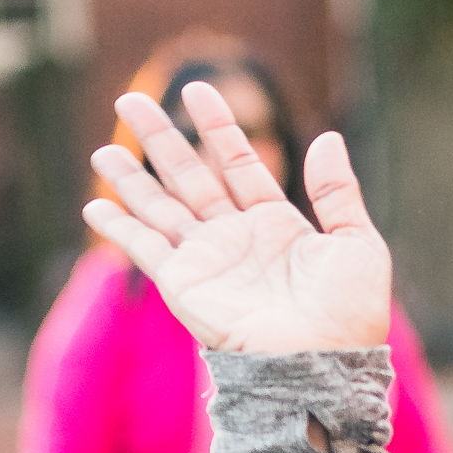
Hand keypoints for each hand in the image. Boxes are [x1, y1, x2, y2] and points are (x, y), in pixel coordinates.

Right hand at [81, 83, 391, 354]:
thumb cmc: (348, 315)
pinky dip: (120, 229)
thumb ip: (338, 192)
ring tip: (103, 149)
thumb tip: (328, 138)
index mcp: (277, 224)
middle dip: (161, 138)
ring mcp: (208, 261)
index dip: (219, 126)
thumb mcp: (357, 243)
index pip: (239, 162)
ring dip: (131, 178)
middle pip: (190, 177)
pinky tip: (95, 207)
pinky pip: (146, 249)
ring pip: (160, 207)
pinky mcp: (185, 285)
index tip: (198, 88)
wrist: (322, 364)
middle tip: (130, 99)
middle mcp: (236, 238)